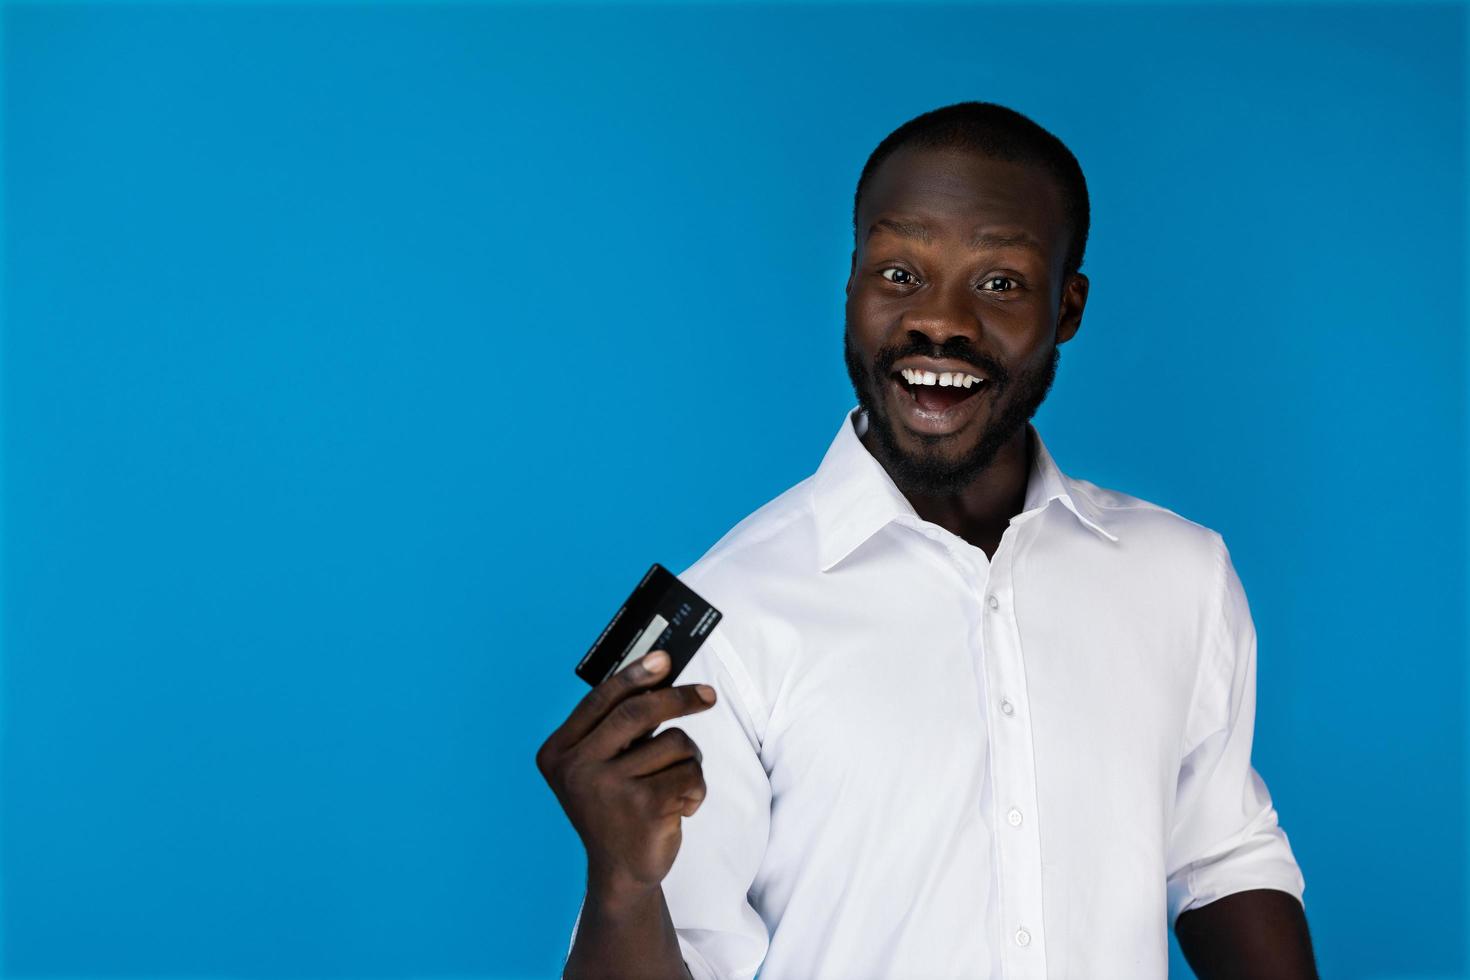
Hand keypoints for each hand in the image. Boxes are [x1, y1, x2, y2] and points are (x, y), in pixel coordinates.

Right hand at [537, 650, 717, 900]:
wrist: (621, 873)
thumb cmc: (617, 808)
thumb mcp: (603, 765)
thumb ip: (620, 726)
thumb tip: (659, 673)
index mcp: (558, 752)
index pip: (600, 700)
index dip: (634, 674)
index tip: (664, 658)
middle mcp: (575, 769)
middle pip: (637, 712)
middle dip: (678, 698)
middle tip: (707, 695)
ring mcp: (607, 789)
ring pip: (674, 743)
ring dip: (690, 759)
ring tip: (677, 784)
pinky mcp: (642, 807)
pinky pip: (689, 772)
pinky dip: (696, 786)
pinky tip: (681, 806)